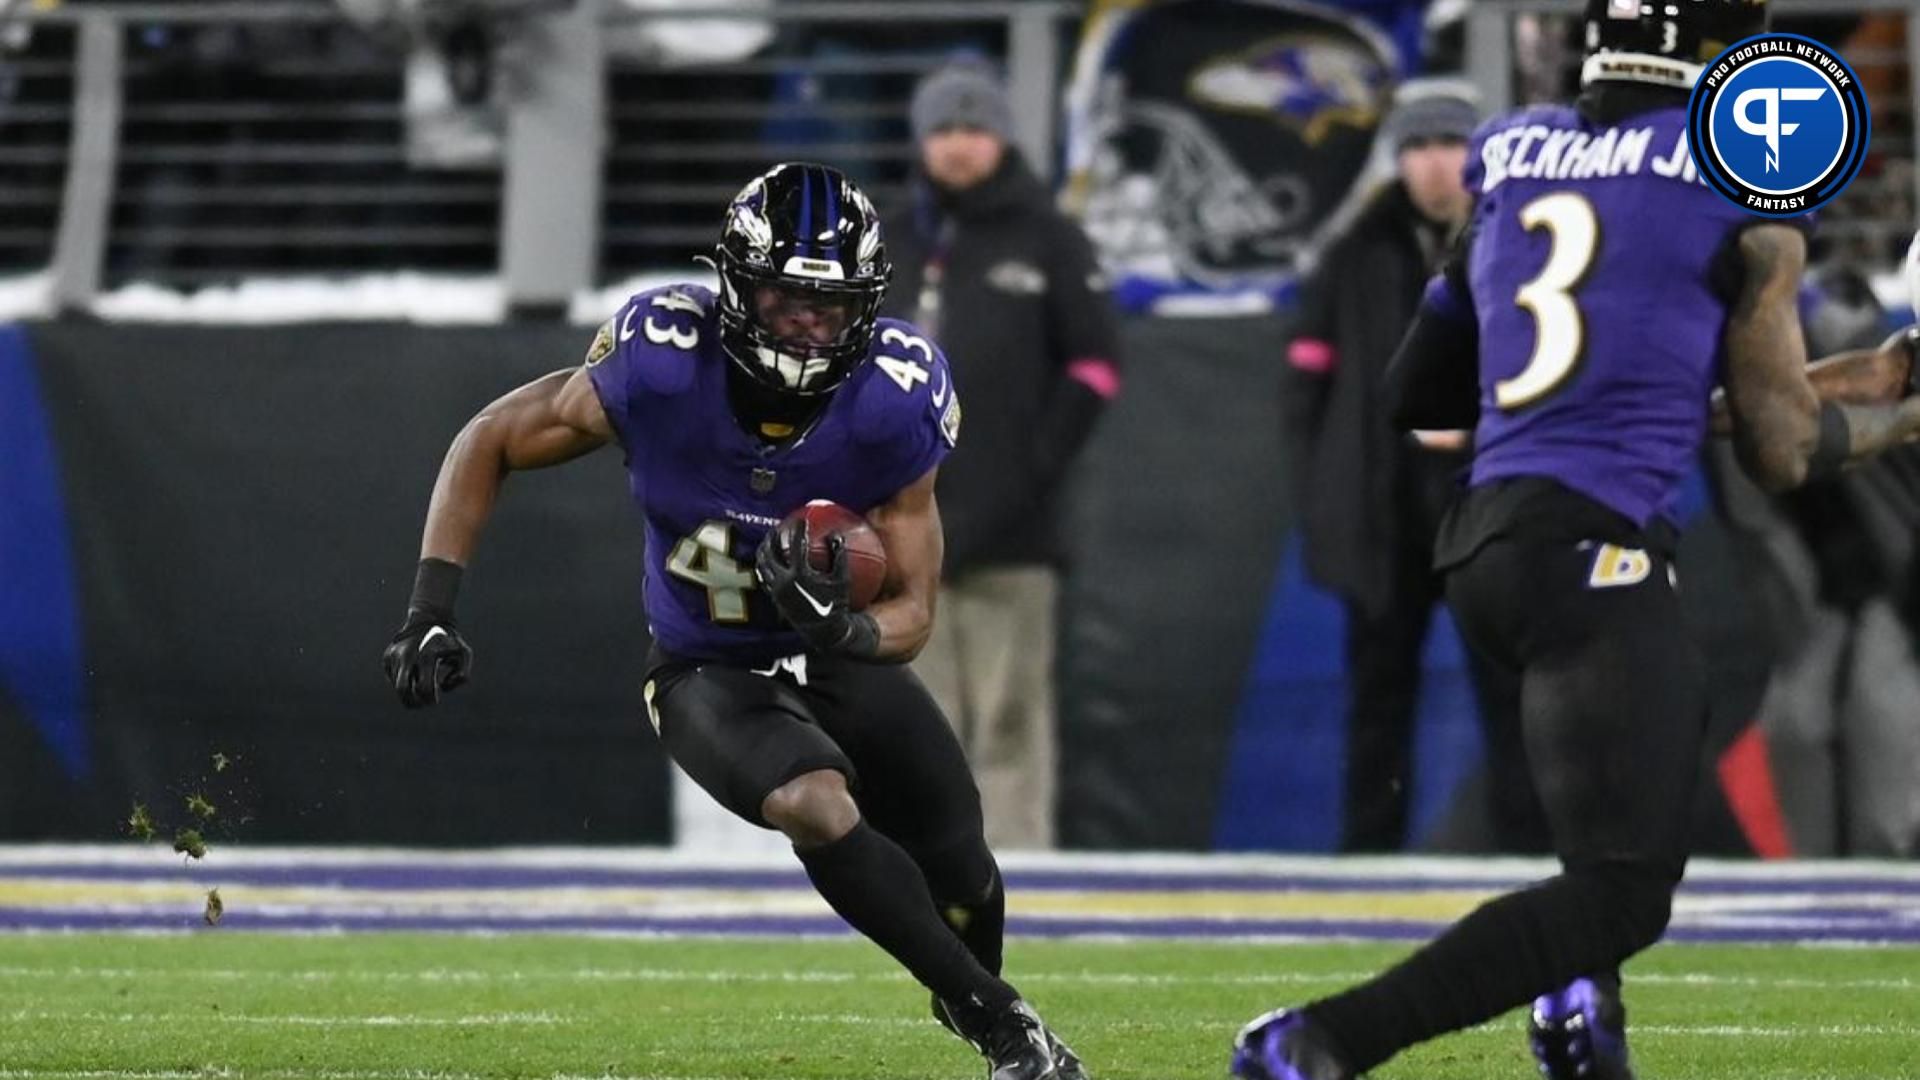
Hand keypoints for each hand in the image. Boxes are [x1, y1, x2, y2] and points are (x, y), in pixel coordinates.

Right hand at [382, 616, 473, 707]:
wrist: (428, 617)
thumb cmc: (449, 639)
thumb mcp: (464, 653)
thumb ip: (462, 675)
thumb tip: (443, 688)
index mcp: (426, 656)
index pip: (422, 689)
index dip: (429, 700)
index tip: (435, 699)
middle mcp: (407, 656)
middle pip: (402, 691)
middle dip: (413, 702)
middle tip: (423, 703)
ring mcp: (394, 656)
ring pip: (396, 686)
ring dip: (409, 693)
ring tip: (421, 687)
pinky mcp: (388, 657)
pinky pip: (392, 678)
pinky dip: (403, 682)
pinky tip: (414, 675)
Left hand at [755, 519, 877, 656]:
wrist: (824, 631)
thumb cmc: (836, 604)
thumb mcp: (842, 580)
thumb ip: (839, 556)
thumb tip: (836, 534)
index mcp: (800, 575)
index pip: (796, 546)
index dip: (798, 530)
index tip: (801, 520)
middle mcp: (784, 582)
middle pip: (771, 553)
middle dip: (773, 538)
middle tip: (777, 528)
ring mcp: (776, 591)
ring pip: (763, 566)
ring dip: (764, 551)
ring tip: (769, 542)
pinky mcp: (774, 598)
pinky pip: (764, 578)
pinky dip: (765, 566)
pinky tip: (769, 561)